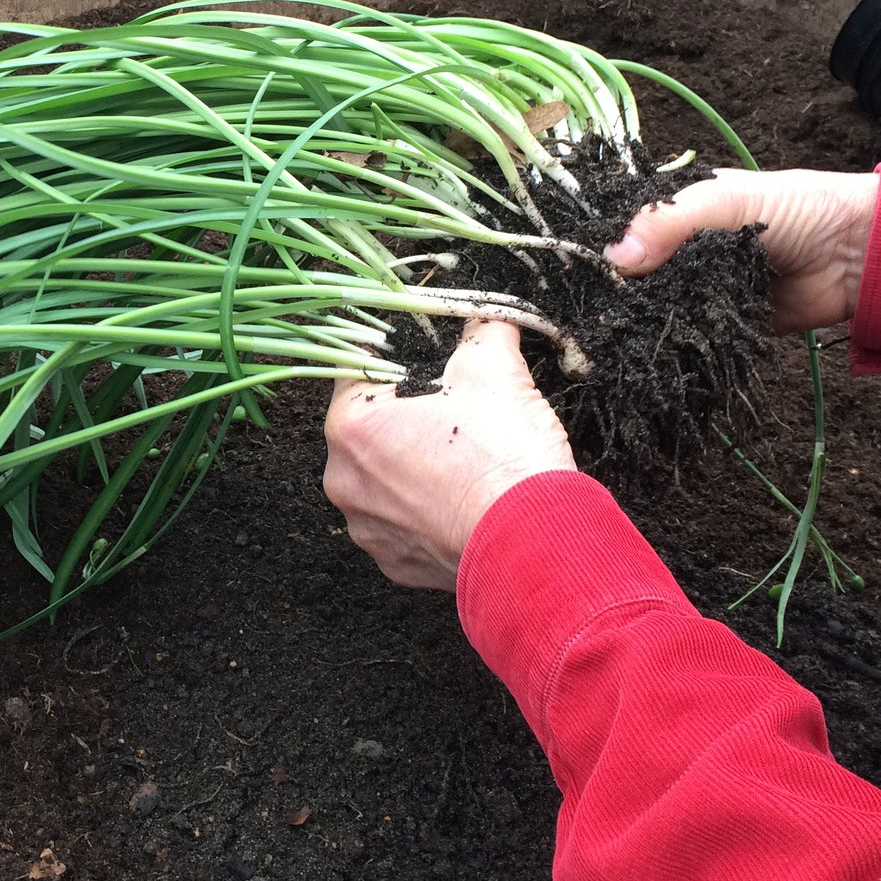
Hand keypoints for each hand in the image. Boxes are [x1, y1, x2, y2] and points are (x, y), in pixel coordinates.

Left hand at [322, 320, 577, 589]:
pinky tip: (463, 498)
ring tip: (463, 459)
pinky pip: (404, 522)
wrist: (536, 544)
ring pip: (385, 477)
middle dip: (406, 414)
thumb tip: (486, 318)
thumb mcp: (496, 369)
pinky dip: (428, 509)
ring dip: (416, 464)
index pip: (357, 370)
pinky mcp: (396, 563)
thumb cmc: (504, 457)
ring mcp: (368, 528)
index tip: (424, 362)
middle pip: (369, 426)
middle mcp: (344, 481)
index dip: (395, 358)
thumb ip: (481, 332)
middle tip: (454, 411)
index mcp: (350, 426)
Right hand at [604, 168, 880, 331]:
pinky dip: (675, 342)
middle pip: (638, 272)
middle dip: (616, 290)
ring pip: (659, 305)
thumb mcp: (724, 202)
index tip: (567, 269)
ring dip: (640, 320)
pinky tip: (642, 353)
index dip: (601, 246)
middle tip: (580, 312)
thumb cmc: (795, 208)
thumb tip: (613, 259)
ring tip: (600, 339)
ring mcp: (703, 288)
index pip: (628, 228)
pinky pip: (691, 335)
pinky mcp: (725, 323)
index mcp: (680, 211)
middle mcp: (685, 250)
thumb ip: (669, 222)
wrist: (857, 254)